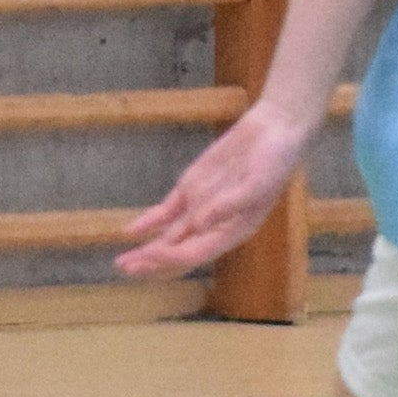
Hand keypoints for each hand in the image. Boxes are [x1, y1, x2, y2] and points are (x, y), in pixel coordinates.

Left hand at [117, 101, 316, 278]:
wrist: (274, 128)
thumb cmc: (275, 159)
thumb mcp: (258, 183)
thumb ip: (229, 205)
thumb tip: (199, 225)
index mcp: (234, 230)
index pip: (197, 252)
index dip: (172, 257)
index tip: (149, 255)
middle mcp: (215, 225)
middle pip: (179, 251)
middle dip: (153, 263)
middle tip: (125, 268)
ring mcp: (201, 206)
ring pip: (169, 236)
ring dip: (147, 249)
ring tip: (121, 262)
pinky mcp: (191, 188)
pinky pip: (166, 211)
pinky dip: (149, 222)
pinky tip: (130, 232)